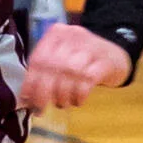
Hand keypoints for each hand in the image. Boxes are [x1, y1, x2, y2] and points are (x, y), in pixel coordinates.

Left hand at [18, 21, 133, 110]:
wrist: (116, 55)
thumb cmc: (83, 60)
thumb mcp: (62, 57)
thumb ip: (45, 72)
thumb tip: (26, 97)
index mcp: (57, 33)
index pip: (38, 59)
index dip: (30, 82)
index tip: (27, 100)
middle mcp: (73, 36)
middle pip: (52, 66)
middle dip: (44, 92)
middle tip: (41, 108)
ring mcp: (91, 47)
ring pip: (69, 72)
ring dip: (62, 94)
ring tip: (62, 103)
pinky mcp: (105, 61)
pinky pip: (88, 79)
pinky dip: (79, 94)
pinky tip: (78, 100)